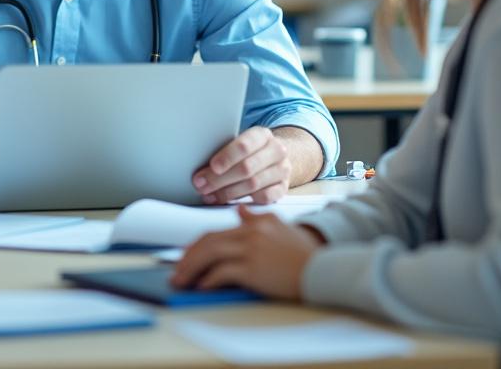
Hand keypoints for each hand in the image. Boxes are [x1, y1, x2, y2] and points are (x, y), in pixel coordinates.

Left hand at [170, 206, 323, 298]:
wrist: (323, 270)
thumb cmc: (304, 255)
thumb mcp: (281, 228)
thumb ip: (258, 219)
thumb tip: (239, 213)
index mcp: (256, 222)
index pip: (217, 231)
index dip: (198, 246)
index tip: (187, 257)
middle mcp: (251, 232)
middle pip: (209, 241)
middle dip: (188, 256)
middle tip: (177, 270)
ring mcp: (251, 249)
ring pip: (210, 254)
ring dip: (191, 268)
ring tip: (181, 280)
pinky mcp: (253, 269)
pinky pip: (222, 272)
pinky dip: (208, 280)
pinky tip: (201, 286)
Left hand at [192, 126, 290, 203]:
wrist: (274, 158)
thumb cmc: (248, 151)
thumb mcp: (238, 143)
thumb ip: (224, 150)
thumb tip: (199, 165)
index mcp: (262, 134)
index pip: (245, 145)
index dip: (227, 157)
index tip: (212, 167)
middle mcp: (276, 150)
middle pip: (246, 168)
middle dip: (220, 179)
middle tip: (201, 184)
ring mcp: (282, 170)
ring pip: (253, 184)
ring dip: (227, 192)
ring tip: (209, 195)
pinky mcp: (283, 188)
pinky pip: (264, 198)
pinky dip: (245, 200)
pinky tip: (229, 202)